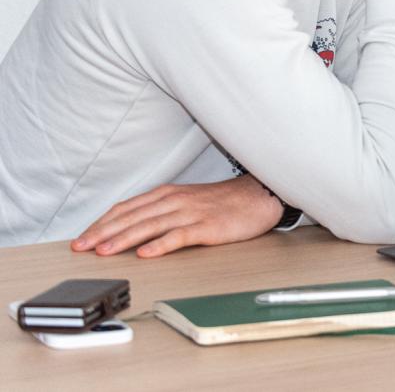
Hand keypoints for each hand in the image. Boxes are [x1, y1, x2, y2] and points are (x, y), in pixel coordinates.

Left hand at [71, 175, 282, 258]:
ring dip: (124, 238)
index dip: (102, 223)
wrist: (259, 196)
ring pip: (150, 225)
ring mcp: (190, 213)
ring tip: (104, 251)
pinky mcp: (207, 227)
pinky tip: (147, 253)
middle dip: (103, 232)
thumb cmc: (223, 202)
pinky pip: (180, 236)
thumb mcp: (187, 200)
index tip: (83, 238)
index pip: (126, 208)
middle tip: (81, 247)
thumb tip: (132, 228)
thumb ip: (161, 211)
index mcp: (167, 194)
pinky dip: (161, 244)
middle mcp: (174, 201)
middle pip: (132, 217)